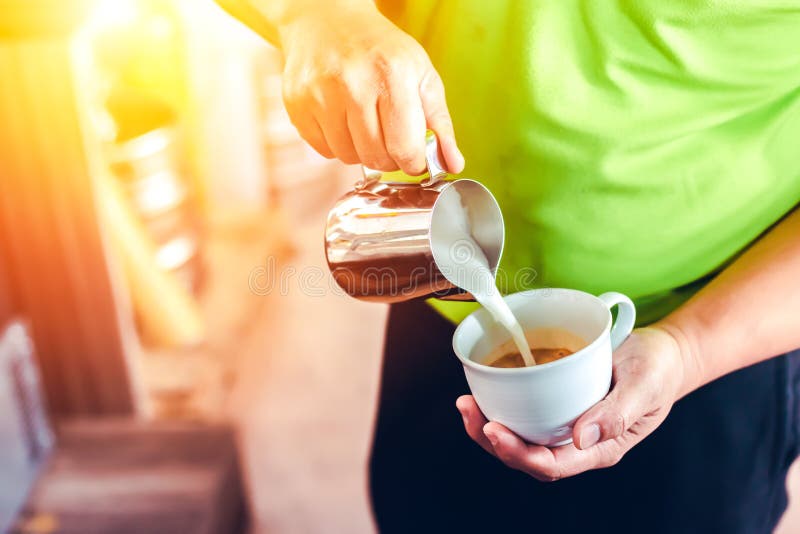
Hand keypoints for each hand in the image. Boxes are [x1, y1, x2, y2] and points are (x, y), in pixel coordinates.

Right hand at [278, 4, 463, 174]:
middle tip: (390, 137)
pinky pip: (324, 150)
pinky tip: (341, 118)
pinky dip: (337, 143)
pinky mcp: (297, 104)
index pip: (405, 147)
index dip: (414, 163)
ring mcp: (320, 94)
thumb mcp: (420, 75)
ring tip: (364, 122)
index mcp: (393, 74)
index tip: (415, 159)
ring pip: (349, 157)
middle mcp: (354, 83)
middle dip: (389, 157)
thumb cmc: (380, 50)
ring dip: (362, 150)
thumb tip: (452, 164)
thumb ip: (439, 123)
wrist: (327, 19)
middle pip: (376, 158)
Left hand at [456, 326, 694, 480]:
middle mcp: (578, 443)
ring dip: (489, 426)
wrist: (664, 353)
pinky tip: (484, 391)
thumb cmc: (658, 369)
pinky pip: (526, 415)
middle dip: (491, 440)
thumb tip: (581, 438)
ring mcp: (566, 426)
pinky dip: (502, 406)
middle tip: (467, 409)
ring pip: (521, 438)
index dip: (518, 453)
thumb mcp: (644, 385)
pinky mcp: (558, 405)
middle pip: (527, 456)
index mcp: (600, 447)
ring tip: (465, 404)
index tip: (493, 428)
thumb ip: (618, 413)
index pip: (551, 465)